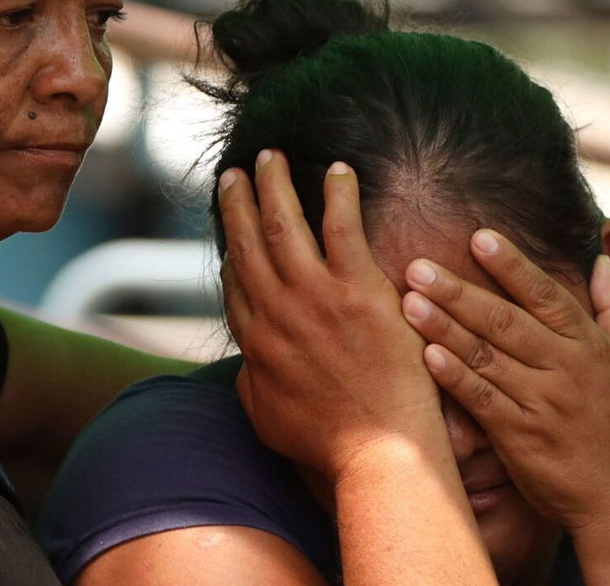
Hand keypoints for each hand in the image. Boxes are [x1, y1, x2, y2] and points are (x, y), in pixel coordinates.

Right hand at [220, 150, 442, 480]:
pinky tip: (338, 168)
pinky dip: (338, 194)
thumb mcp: (270, 420)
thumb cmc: (331, 444)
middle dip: (239, 203)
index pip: (237, 283)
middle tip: (236, 173)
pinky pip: (343, 227)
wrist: (377, 451)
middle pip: (248, 243)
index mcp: (257, 342)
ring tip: (271, 157)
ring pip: (283, 225)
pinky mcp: (359, 290)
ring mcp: (316, 298)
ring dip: (274, 186)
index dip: (231, 250)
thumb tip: (247, 365)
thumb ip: (253, 385)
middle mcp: (277, 312)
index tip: (232, 229)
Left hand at [400, 229, 609, 531]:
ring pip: (487, 357)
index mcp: (588, 344)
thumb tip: (600, 255)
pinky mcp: (521, 437)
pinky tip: (426, 355)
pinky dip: (455, 377)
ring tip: (409, 302)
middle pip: (505, 321)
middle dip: (459, 291)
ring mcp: (542, 403)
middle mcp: (566, 368)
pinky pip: (482, 401)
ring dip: (445, 327)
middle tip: (418, 266)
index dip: (512, 264)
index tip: (479, 236)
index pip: (545, 294)